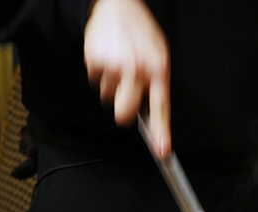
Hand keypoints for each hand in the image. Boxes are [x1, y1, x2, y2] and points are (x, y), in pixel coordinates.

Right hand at [84, 0, 170, 156]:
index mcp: (158, 69)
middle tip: (125, 99)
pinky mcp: (95, 62)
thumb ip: (156, 84)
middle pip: (124, 113)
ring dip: (112, 87)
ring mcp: (114, 66)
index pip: (161, 108)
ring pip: (108, 98)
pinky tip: (108, 58)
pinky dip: (100, 74)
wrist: (117, 5)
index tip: (161, 152)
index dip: (160, 133)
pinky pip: (95, 82)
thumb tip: (151, 116)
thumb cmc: (140, 33)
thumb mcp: (159, 56)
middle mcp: (137, 70)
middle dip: (123, 112)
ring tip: (118, 65)